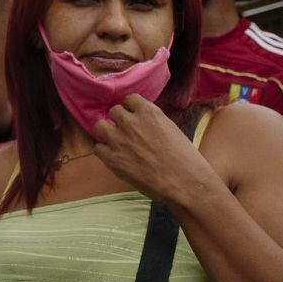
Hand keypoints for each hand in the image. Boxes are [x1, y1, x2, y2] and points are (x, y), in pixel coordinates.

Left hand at [92, 95, 217, 206]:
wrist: (183, 182)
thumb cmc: (184, 158)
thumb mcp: (171, 129)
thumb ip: (152, 122)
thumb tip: (141, 121)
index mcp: (149, 113)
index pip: (130, 99)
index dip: (131, 108)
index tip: (133, 116)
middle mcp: (131, 123)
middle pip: (113, 111)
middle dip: (119, 120)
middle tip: (125, 132)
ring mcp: (119, 140)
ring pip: (99, 126)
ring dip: (106, 132)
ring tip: (115, 142)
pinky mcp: (112, 159)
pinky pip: (97, 148)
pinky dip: (104, 152)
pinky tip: (115, 157)